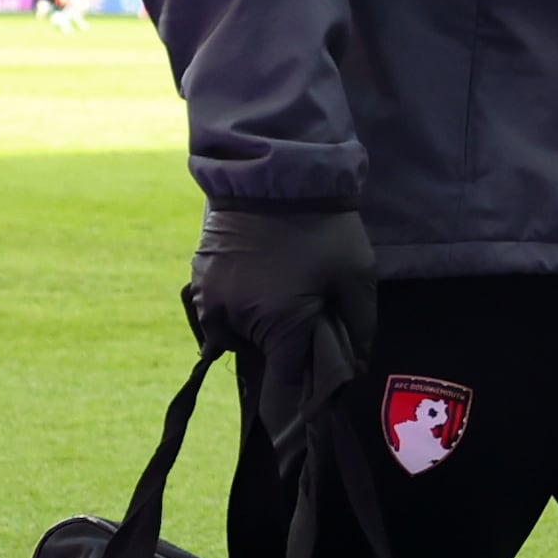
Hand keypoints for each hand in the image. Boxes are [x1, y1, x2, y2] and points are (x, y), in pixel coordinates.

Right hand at [192, 204, 379, 448]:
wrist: (279, 172)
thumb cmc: (325, 228)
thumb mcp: (356, 276)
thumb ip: (360, 328)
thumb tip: (355, 369)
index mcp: (279, 326)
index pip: (285, 384)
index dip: (303, 386)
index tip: (313, 375)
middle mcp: (237, 319)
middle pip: (259, 356)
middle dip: (279, 346)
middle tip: (301, 316)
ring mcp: (211, 297)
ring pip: (229, 335)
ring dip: (250, 327)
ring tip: (274, 300)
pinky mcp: (198, 275)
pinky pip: (211, 309)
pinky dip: (229, 306)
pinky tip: (251, 286)